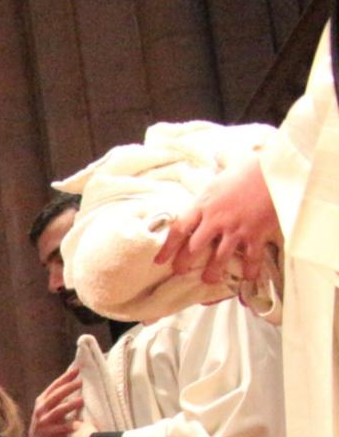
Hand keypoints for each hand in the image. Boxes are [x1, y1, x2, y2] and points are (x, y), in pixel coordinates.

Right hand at [29, 368, 83, 436]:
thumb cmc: (47, 426)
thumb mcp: (49, 410)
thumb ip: (59, 399)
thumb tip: (75, 383)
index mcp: (42, 401)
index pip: (54, 386)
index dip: (64, 378)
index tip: (76, 370)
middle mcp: (41, 409)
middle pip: (55, 396)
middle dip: (68, 388)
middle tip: (80, 382)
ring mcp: (43, 422)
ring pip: (58, 411)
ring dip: (70, 405)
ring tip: (81, 400)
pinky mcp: (47, 434)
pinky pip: (61, 429)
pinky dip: (70, 426)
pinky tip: (79, 424)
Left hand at [155, 150, 280, 285]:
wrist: (277, 168)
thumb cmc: (251, 164)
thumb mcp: (227, 165)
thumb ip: (219, 166)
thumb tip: (218, 155)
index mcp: (203, 203)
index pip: (178, 229)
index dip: (167, 248)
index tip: (159, 260)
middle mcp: (215, 220)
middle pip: (193, 248)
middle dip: (184, 264)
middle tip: (180, 272)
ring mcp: (235, 229)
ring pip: (218, 258)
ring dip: (212, 272)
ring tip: (208, 280)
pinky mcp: (255, 234)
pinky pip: (250, 257)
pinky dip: (249, 269)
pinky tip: (247, 278)